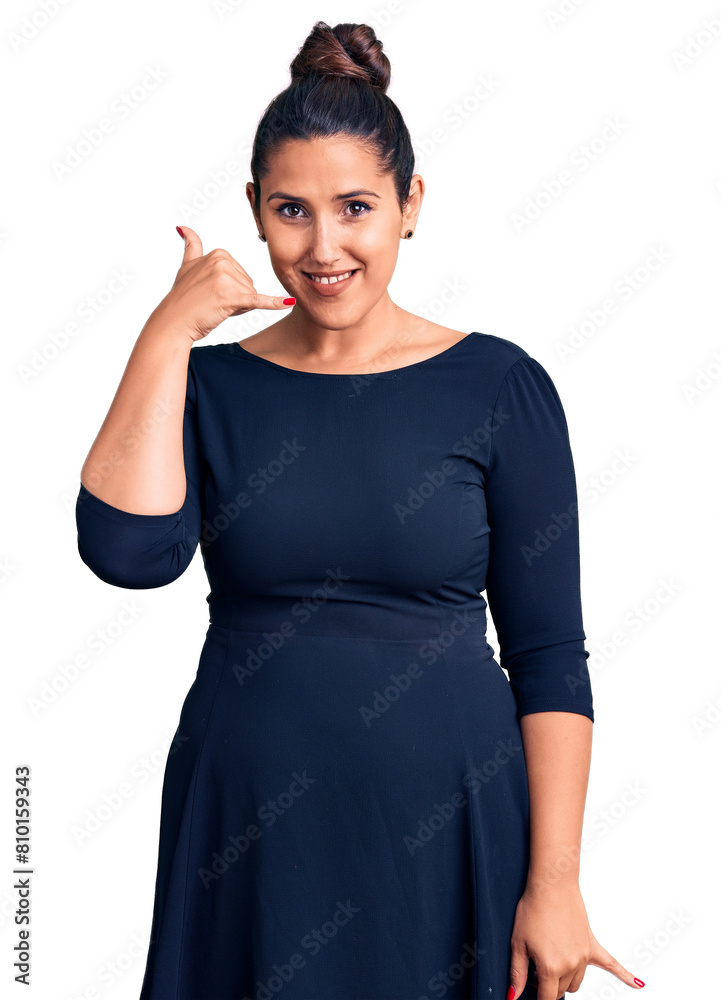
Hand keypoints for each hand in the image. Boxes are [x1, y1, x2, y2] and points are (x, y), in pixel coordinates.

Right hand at [159, 225, 293, 341]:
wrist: (173, 322)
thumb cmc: (182, 299)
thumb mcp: (186, 266)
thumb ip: (191, 246)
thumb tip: (183, 227)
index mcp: (219, 253)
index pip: (241, 276)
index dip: (230, 289)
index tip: (210, 293)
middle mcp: (223, 261)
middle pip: (248, 285)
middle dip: (235, 299)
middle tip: (212, 303)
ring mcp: (227, 278)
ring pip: (250, 297)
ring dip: (237, 308)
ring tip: (215, 307)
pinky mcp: (232, 297)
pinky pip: (258, 300)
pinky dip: (274, 303)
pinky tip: (289, 302)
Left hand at [507, 881, 643, 998]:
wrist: (551, 885)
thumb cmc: (532, 909)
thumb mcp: (518, 943)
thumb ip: (517, 973)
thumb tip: (513, 996)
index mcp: (550, 967)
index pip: (547, 998)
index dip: (537, 996)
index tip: (532, 990)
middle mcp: (571, 965)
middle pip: (562, 990)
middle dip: (548, 984)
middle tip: (534, 966)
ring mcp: (584, 956)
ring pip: (576, 982)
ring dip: (565, 979)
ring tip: (550, 957)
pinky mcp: (592, 944)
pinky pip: (612, 963)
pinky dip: (625, 975)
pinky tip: (638, 984)